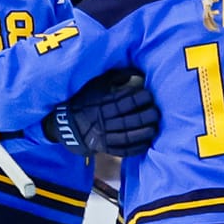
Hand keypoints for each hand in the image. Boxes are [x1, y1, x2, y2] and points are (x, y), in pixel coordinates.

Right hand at [42, 71, 156, 156]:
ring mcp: (102, 137)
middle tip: (156, 112)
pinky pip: (122, 150)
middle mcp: (101, 122)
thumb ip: (115, 78)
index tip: (149, 96)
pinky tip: (147, 142)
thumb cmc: (86, 100)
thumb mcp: (96, 85)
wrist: (68, 123)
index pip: (123, 102)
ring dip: (143, 133)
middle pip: (127, 120)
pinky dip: (136, 148)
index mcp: (100, 105)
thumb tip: (136, 73)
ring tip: (154, 127)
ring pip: (126, 137)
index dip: (139, 99)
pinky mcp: (104, 148)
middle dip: (144, 117)